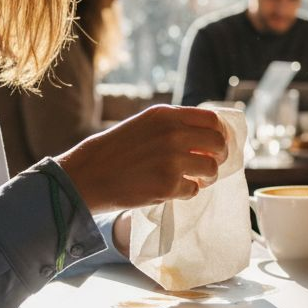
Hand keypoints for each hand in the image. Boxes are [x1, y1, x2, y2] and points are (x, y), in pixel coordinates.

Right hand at [55, 105, 227, 213]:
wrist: (87, 175)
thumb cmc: (115, 151)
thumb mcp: (144, 125)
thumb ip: (173, 125)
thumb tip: (209, 135)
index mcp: (166, 115)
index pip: (212, 119)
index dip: (219, 133)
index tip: (217, 143)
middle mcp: (172, 134)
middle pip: (218, 143)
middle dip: (219, 156)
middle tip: (211, 165)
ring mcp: (171, 160)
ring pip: (211, 169)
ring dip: (207, 177)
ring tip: (195, 180)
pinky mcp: (168, 185)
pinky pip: (193, 190)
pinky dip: (187, 192)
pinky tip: (174, 190)